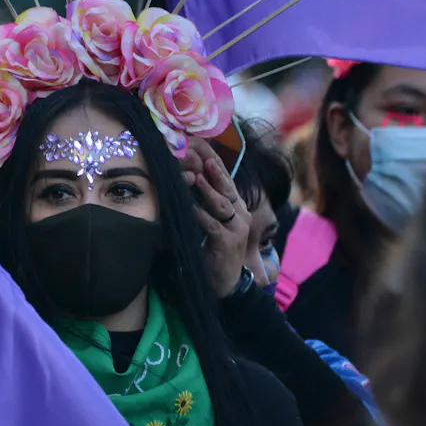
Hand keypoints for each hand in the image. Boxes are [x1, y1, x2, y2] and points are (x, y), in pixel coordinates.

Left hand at [182, 138, 249, 295]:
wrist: (226, 282)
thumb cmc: (213, 249)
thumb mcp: (210, 221)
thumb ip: (202, 202)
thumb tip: (186, 177)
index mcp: (236, 205)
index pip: (225, 176)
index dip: (213, 159)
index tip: (198, 142)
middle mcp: (240, 212)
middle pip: (226, 184)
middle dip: (212, 167)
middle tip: (198, 151)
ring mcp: (237, 227)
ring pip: (221, 202)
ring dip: (208, 188)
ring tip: (196, 175)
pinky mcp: (229, 242)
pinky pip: (213, 225)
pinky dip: (200, 215)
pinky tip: (189, 207)